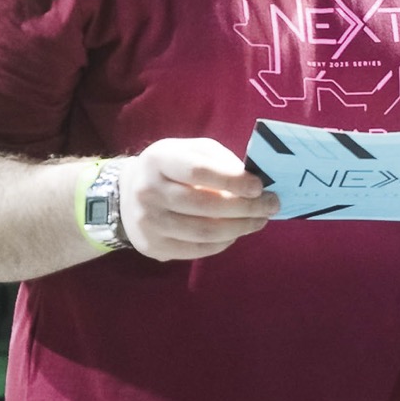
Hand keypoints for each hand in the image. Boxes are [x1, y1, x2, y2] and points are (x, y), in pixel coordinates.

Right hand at [119, 138, 279, 260]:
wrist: (127, 193)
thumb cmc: (172, 167)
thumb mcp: (192, 150)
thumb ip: (220, 160)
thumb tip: (252, 181)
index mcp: (159, 160)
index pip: (199, 171)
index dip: (233, 180)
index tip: (259, 187)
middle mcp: (148, 192)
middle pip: (204, 206)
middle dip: (245, 208)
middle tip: (271, 205)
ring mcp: (148, 223)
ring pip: (203, 232)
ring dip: (239, 228)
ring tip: (260, 221)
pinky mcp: (152, 246)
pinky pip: (196, 250)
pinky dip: (223, 243)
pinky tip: (236, 233)